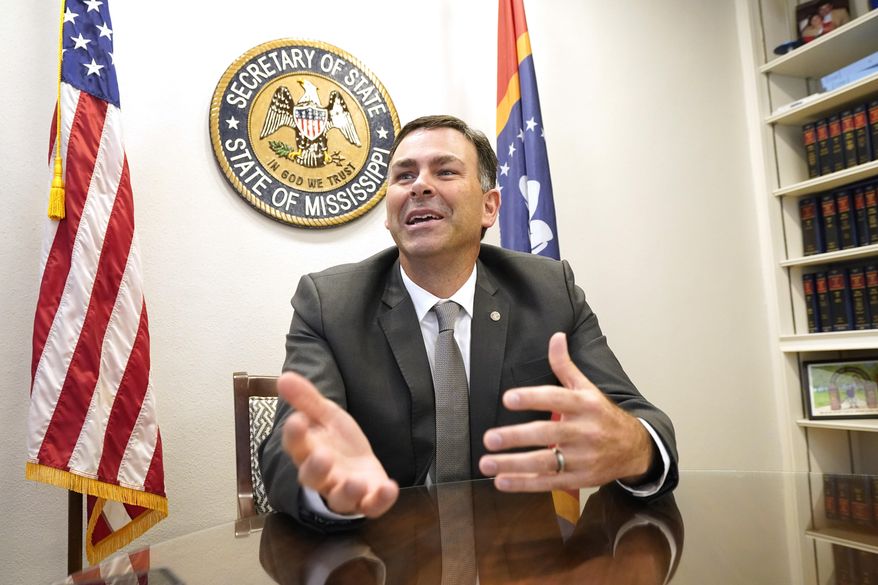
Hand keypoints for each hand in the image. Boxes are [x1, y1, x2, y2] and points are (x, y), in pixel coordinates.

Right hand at [278, 372, 398, 516]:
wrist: (359, 465)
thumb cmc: (337, 441)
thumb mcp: (325, 415)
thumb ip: (306, 399)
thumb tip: (283, 377)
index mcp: (307, 452)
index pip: (295, 445)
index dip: (294, 434)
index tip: (298, 419)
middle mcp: (322, 476)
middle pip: (312, 478)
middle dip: (316, 468)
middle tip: (322, 456)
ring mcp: (344, 490)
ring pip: (339, 498)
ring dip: (347, 491)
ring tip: (355, 481)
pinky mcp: (367, 500)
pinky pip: (371, 506)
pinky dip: (380, 500)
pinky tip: (389, 487)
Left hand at [478, 332, 654, 490]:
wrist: (635, 448)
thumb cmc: (602, 415)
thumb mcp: (587, 388)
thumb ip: (565, 365)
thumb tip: (556, 336)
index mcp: (584, 405)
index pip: (556, 398)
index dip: (532, 398)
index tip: (507, 398)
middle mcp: (584, 431)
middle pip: (548, 433)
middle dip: (516, 436)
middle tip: (489, 438)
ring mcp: (582, 458)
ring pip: (546, 461)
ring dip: (514, 464)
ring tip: (487, 463)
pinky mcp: (579, 479)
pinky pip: (549, 482)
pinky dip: (524, 483)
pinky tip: (502, 481)